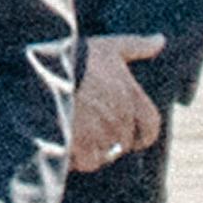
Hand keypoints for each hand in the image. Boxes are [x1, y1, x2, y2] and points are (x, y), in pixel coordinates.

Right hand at [69, 34, 167, 174]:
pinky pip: (84, 162)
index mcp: (132, 97)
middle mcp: (120, 119)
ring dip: (92, 151)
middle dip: (111, 141)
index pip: (151, 128)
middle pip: (123, 144)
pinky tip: (64, 145)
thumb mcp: (109, 46)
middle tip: (91, 130)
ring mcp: (100, 134)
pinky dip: (76, 158)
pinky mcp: (80, 146)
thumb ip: (137, 46)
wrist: (43, 69)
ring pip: (104, 155)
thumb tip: (160, 40)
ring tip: (75, 137)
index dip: (143, 134)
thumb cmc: (78, 56)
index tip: (133, 136)